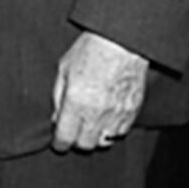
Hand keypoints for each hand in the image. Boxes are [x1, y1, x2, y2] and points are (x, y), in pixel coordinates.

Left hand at [51, 30, 148, 152]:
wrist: (121, 42)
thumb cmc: (90, 51)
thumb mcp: (63, 69)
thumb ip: (58, 96)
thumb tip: (56, 118)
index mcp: (76, 102)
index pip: (65, 137)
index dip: (59, 143)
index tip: (58, 143)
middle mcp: (97, 113)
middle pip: (85, 145)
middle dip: (76, 141)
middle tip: (73, 132)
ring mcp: (117, 114)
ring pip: (105, 141)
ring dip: (95, 137)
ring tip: (90, 126)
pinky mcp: (132, 111)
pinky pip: (121, 132)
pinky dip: (113, 130)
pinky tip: (107, 119)